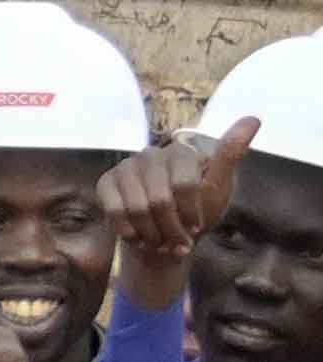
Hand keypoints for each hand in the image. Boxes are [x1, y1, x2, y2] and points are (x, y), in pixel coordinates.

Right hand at [110, 112, 256, 310]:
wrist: (164, 235)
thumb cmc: (196, 211)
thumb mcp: (219, 186)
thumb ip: (231, 155)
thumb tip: (253, 118)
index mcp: (181, 152)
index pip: (184, 184)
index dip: (190, 212)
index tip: (196, 227)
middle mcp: (151, 154)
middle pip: (160, 200)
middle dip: (170, 228)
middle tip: (177, 243)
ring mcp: (127, 167)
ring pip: (137, 208)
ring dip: (151, 233)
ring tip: (159, 242)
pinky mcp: (106, 182)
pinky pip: (114, 210)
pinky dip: (128, 230)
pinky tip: (137, 236)